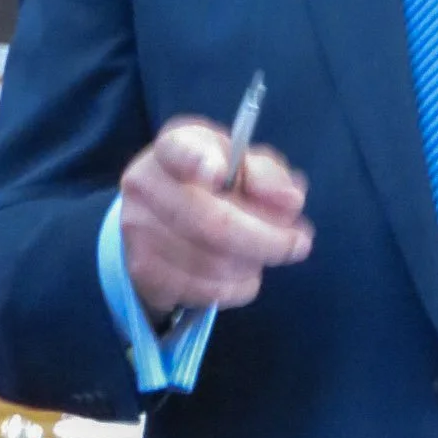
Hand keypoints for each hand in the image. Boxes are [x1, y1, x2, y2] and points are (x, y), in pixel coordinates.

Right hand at [119, 116, 313, 315]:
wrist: (164, 217)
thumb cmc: (217, 183)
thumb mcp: (244, 165)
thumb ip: (270, 175)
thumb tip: (290, 200)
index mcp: (174, 146)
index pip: (180, 149)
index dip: (200, 161)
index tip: (220, 173)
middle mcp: (146, 184)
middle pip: (214, 222)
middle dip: (269, 239)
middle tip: (300, 243)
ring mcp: (138, 230)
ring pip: (215, 263)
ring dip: (255, 264)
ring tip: (265, 254)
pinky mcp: (143, 271)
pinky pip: (207, 291)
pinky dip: (239, 287)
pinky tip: (243, 273)